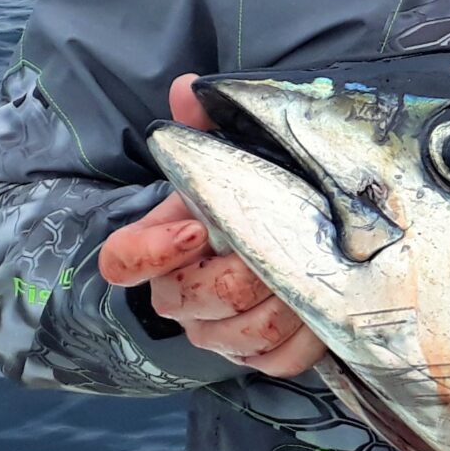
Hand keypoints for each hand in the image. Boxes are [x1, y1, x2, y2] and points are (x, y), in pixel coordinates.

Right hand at [97, 75, 321, 376]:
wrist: (290, 242)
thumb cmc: (253, 199)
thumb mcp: (231, 159)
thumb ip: (205, 125)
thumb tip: (188, 88)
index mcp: (161, 248)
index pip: (124, 261)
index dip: (152, 253)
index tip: (196, 229)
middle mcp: (181, 296)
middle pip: (193, 299)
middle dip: (242, 275)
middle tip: (283, 248)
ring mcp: (217, 332)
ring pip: (240, 336)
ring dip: (281, 306)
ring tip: (315, 275)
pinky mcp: (257, 357)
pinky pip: (274, 362)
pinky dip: (303, 339)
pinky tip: (325, 309)